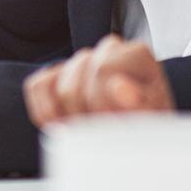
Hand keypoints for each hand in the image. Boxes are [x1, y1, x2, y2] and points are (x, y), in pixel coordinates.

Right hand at [24, 34, 175, 126]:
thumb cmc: (149, 127)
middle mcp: (109, 51)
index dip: (101, 102)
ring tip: (90, 133)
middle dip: (86, 111)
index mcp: (136, 55)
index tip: (113, 123)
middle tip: (103, 133)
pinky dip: (45, 112)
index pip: (101, 68)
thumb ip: (140, 103)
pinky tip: (64, 128)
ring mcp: (82, 62)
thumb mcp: (154, 118)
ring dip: (69, 116)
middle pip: (76, 75)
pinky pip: (36, 86)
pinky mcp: (59, 76)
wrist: (142, 140)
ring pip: (56, 84)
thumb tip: (119, 87)